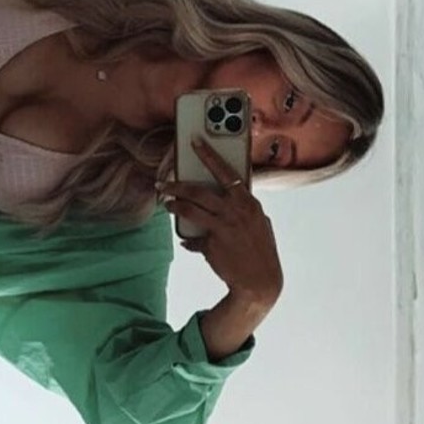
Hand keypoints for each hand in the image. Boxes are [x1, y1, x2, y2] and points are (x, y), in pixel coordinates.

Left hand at [159, 137, 283, 308]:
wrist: (260, 281)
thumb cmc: (260, 250)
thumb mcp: (258, 224)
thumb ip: (240, 210)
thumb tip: (223, 202)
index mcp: (249, 202)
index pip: (226, 172)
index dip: (209, 156)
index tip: (195, 142)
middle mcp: (235, 211)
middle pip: (198, 191)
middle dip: (176, 185)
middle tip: (163, 184)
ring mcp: (223, 227)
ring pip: (189, 209)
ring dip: (174, 206)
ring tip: (166, 204)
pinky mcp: (211, 244)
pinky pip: (193, 238)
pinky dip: (189, 239)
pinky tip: (187, 240)